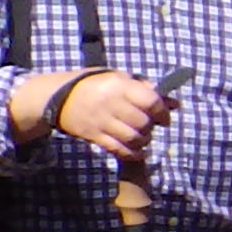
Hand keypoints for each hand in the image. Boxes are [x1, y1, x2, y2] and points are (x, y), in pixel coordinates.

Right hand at [40, 69, 172, 163]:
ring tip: (143, 137)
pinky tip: (138, 151)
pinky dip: (132, 153)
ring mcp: (100, 121)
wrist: (56, 96)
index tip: (164, 118)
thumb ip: (146, 89)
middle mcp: (110, 103)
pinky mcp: (93, 135)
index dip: (162, 112)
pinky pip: (118, 149)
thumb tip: (174, 103)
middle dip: (152, 127)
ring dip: (143, 141)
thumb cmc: (94, 84)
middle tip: (150, 126)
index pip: (150, 101)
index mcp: (119, 86)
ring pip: (132, 138)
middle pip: (142, 122)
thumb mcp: (119, 78)